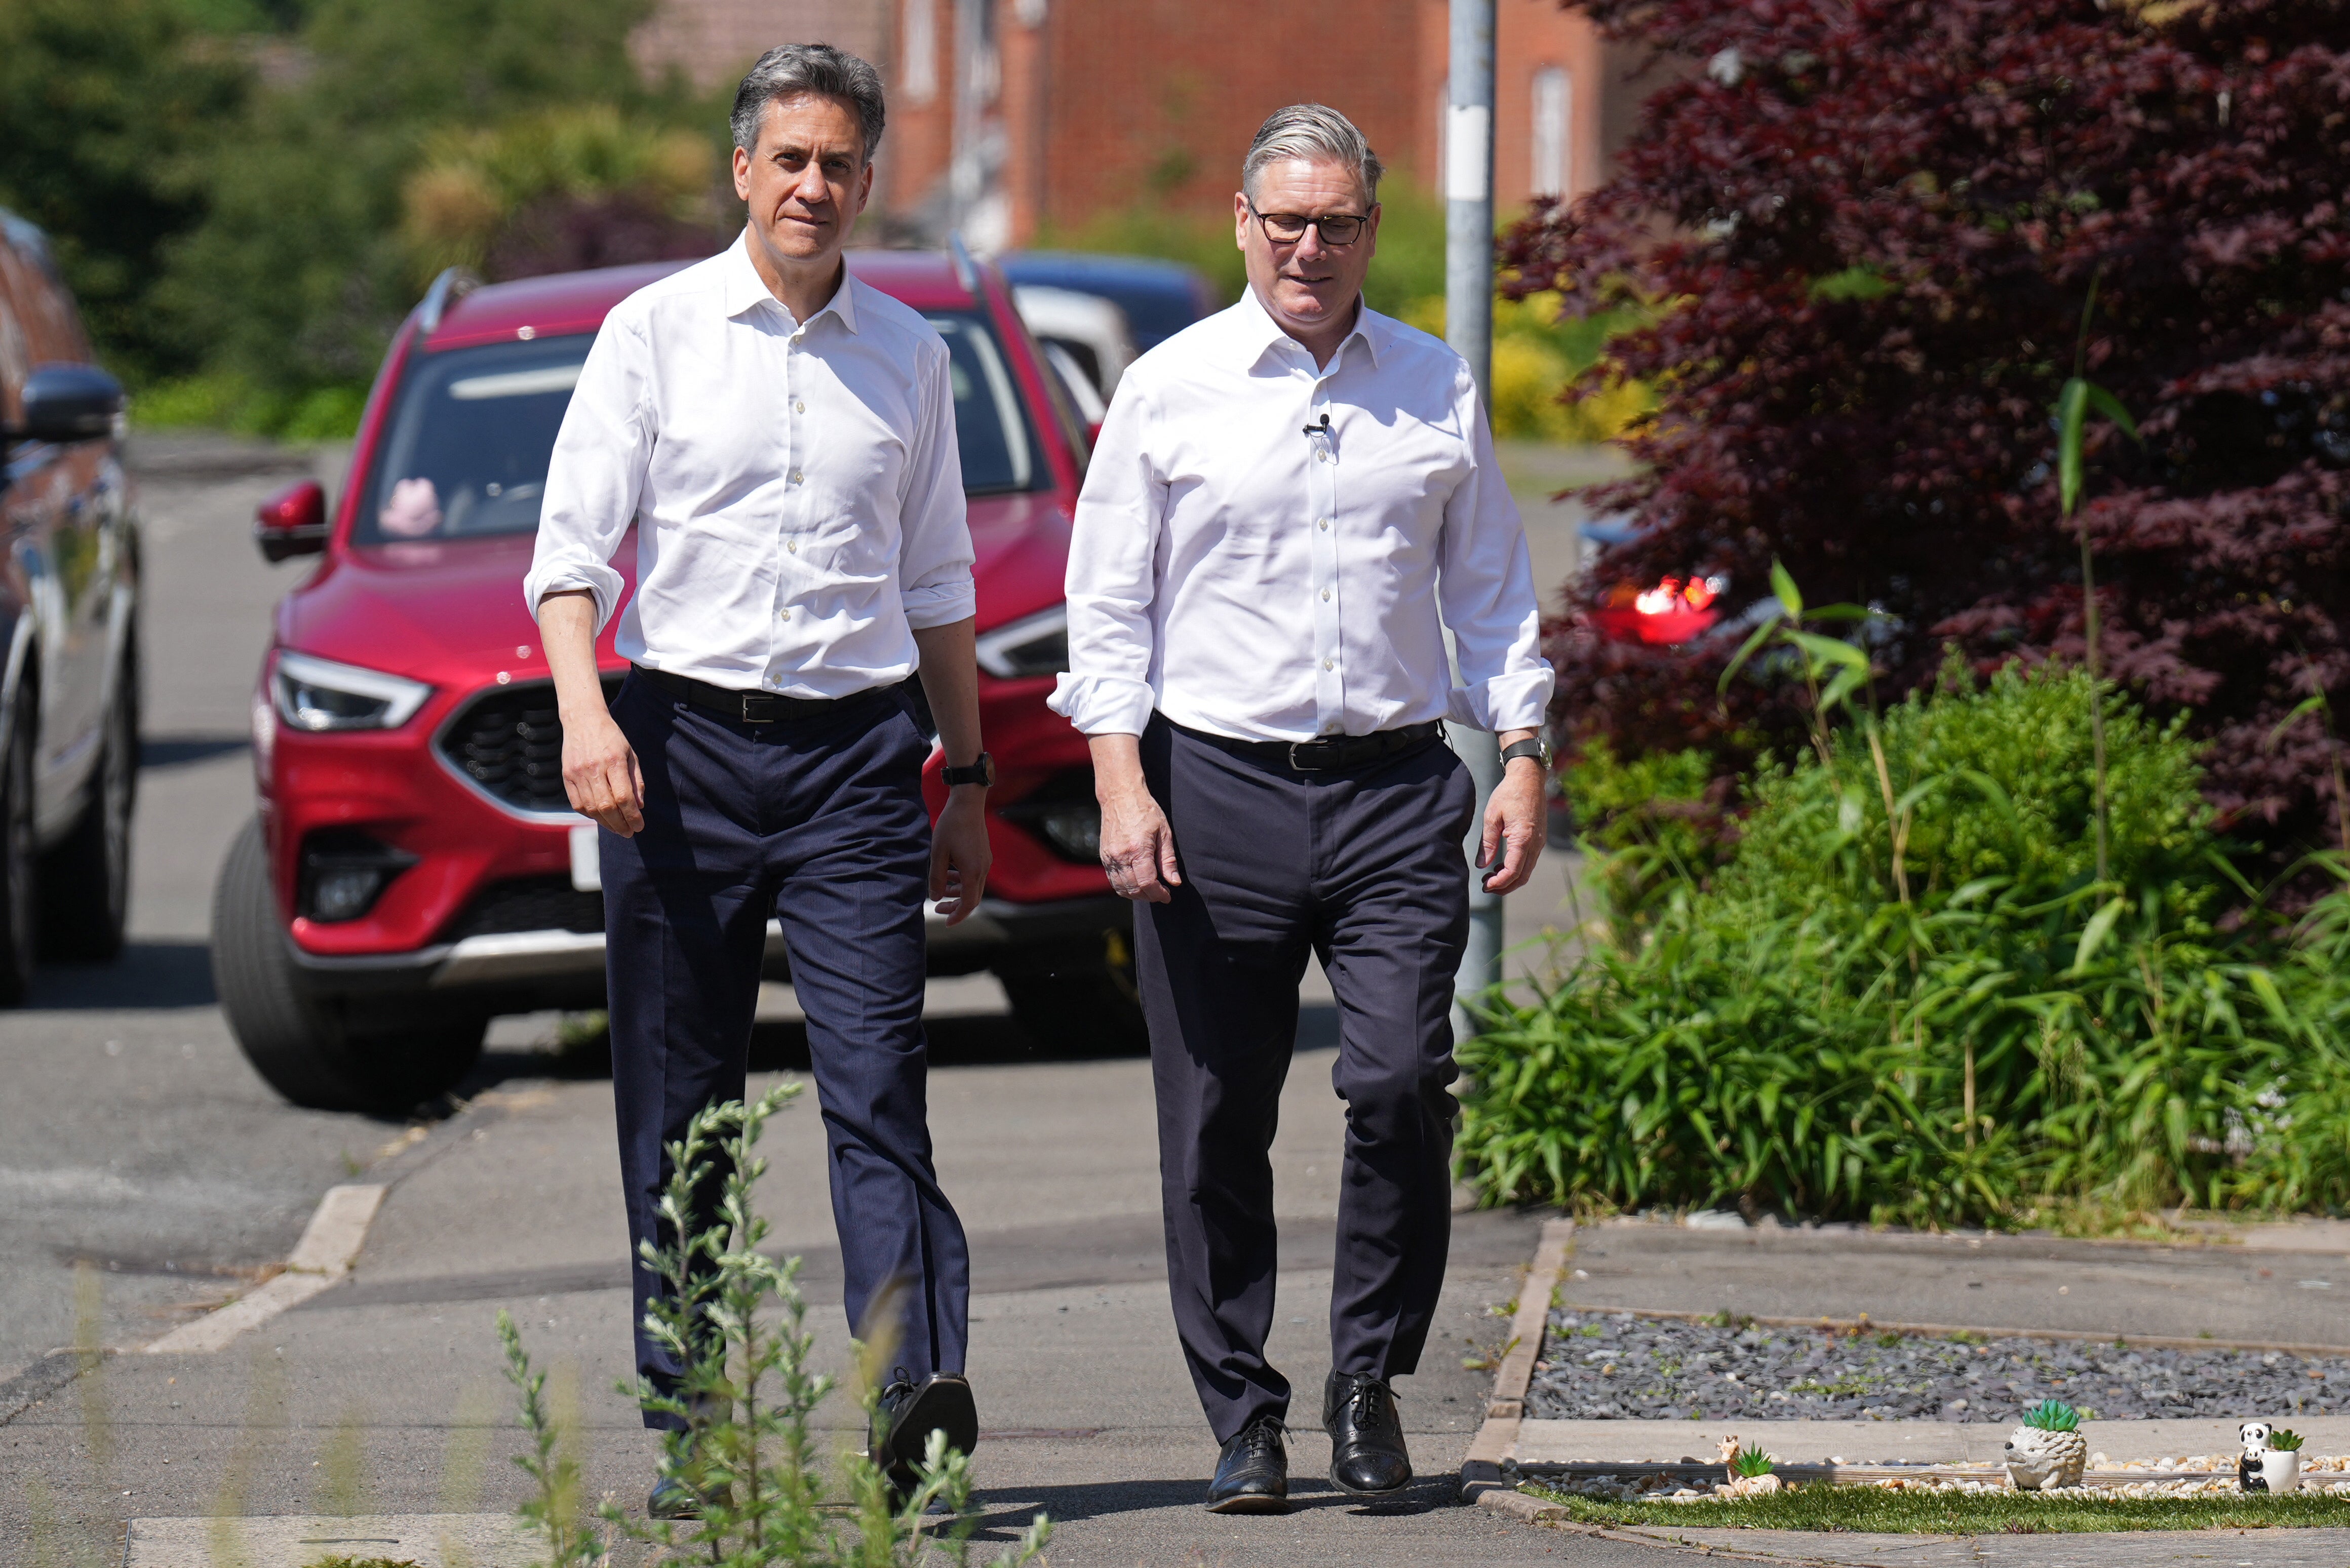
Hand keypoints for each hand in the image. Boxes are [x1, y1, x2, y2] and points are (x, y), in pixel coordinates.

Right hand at [562, 709, 644, 836]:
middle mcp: (593, 768)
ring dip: (606, 823)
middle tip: (630, 832)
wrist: (583, 721)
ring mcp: (577, 773)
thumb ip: (636, 781)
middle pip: (606, 806)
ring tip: (618, 828)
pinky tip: (602, 818)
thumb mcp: (631, 754)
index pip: (623, 797)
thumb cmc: (611, 738)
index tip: (639, 826)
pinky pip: (578, 804)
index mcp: (613, 760)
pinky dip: (591, 815)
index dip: (632, 816)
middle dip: (620, 824)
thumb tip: (639, 807)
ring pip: (591, 808)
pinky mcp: (566, 777)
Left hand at [930, 787, 992, 924]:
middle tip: (939, 909)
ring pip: (974, 887)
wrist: (968, 803)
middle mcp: (982, 869)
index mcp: (972, 871)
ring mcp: (985, 862)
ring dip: (959, 893)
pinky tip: (950, 874)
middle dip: (956, 907)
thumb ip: (937, 878)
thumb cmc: (951, 826)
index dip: (956, 915)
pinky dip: (963, 881)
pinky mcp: (984, 855)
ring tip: (942, 890)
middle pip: (973, 899)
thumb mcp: (938, 853)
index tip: (945, 922)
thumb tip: (936, 898)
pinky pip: (975, 876)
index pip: (967, 904)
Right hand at [1099, 778, 1180, 903]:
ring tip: (1149, 890)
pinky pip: (1113, 880)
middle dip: (1149, 896)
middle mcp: (1120, 855)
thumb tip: (1174, 882)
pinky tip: (1136, 884)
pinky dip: (1125, 888)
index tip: (1167, 896)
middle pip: (1134, 889)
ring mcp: (1109, 857)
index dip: (1158, 894)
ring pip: (1121, 888)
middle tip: (1161, 894)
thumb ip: (1168, 860)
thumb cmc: (1146, 811)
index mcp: (1137, 849)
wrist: (1121, 796)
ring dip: (1137, 895)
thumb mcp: (1164, 832)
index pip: (1147, 883)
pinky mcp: (1104, 856)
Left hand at [1478, 756, 1546, 895]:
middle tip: (1486, 886)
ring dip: (1510, 879)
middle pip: (1522, 877)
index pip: (1513, 871)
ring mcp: (1539, 842)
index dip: (1499, 883)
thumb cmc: (1509, 794)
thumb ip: (1488, 843)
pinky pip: (1529, 861)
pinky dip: (1516, 868)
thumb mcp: (1492, 817)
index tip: (1485, 885)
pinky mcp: (1539, 839)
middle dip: (1504, 886)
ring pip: (1527, 871)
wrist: (1529, 779)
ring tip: (1490, 877)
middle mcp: (1535, 844)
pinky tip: (1501, 865)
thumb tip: (1482, 865)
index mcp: (1523, 839)